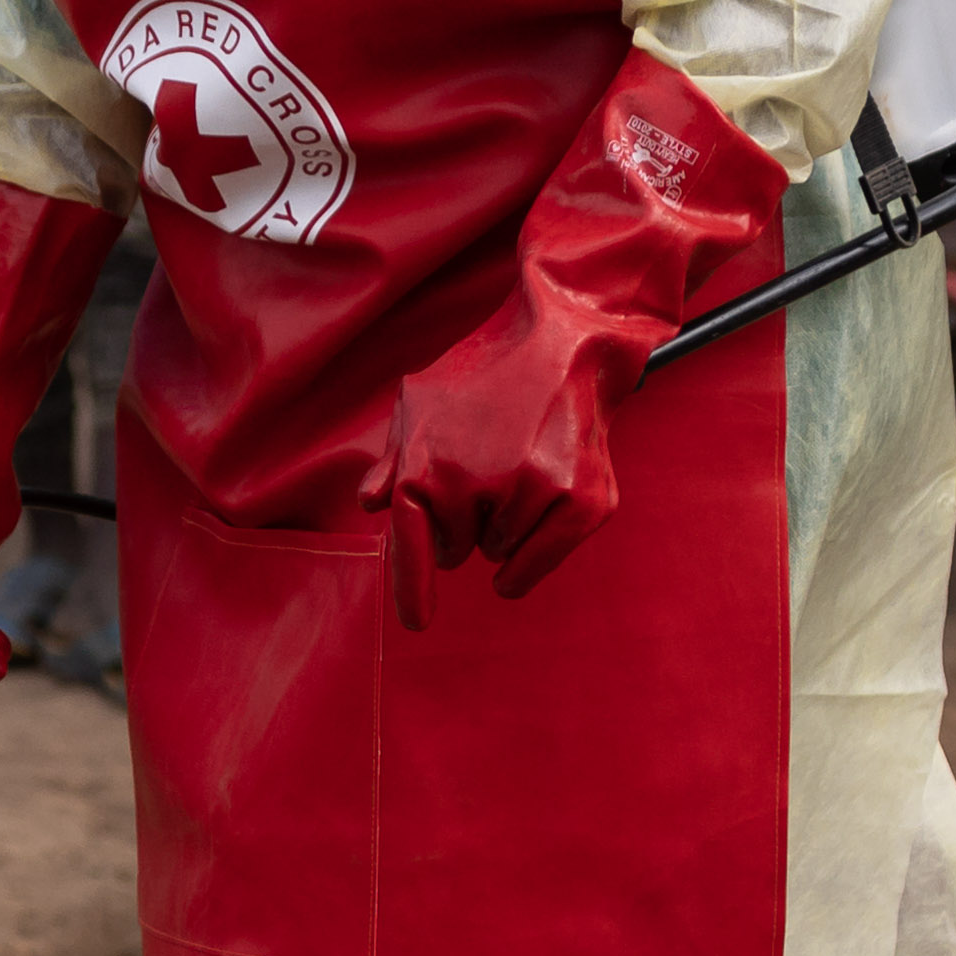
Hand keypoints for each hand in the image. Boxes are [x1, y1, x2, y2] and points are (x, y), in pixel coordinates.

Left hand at [376, 47, 778, 624]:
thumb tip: (374, 502)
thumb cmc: (491, 368)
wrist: (570, 335)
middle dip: (458, 525)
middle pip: (453, 550)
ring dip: (500, 526)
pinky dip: (532, 559)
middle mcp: (477, 487)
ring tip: (518, 464)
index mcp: (429, 465)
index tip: (417, 619)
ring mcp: (533, 496)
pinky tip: (532, 528)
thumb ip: (392, 454)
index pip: (411, 548)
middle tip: (482, 471)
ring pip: (498, 552)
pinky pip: (540, 561)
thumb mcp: (421, 400)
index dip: (412, 588)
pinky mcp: (582, 502)